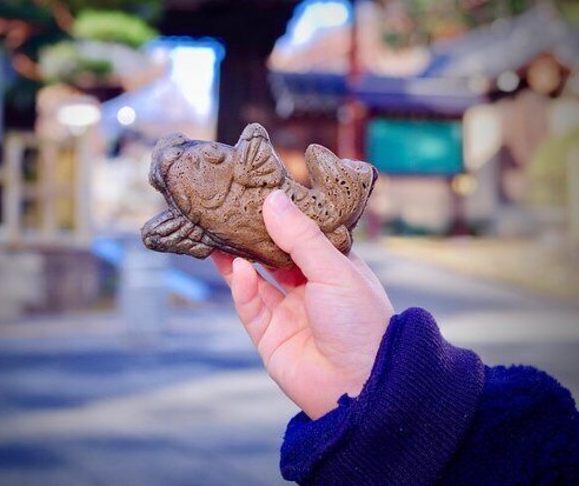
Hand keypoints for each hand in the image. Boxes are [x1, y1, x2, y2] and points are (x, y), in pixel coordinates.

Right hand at [212, 189, 393, 419]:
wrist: (359, 387)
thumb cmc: (360, 323)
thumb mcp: (335, 270)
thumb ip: (300, 236)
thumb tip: (272, 200)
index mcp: (335, 269)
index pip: (304, 235)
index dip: (284, 216)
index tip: (261, 191)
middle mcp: (310, 288)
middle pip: (274, 255)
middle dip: (254, 234)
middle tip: (230, 208)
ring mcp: (289, 312)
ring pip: (255, 278)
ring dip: (238, 257)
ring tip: (217, 231)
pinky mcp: (269, 336)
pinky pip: (250, 306)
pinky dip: (241, 286)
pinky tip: (236, 267)